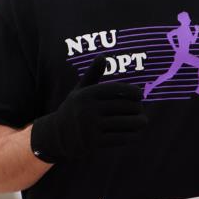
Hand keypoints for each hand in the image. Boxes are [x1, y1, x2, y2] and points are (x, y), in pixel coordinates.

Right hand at [30, 56, 147, 161]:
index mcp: (86, 94)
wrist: (56, 136)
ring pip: (125, 123)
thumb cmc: (75, 109)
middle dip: (137, 109)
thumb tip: (102, 56)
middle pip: (124, 106)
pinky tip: (134, 134)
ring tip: (142, 122)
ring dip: (138, 123)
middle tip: (141, 112)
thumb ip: (92, 74)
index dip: (132, 91)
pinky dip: (131, 136)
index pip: (116, 89)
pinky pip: (120, 138)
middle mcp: (86, 109)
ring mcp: (90, 127)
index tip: (139, 95)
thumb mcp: (80, 91)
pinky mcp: (93, 143)